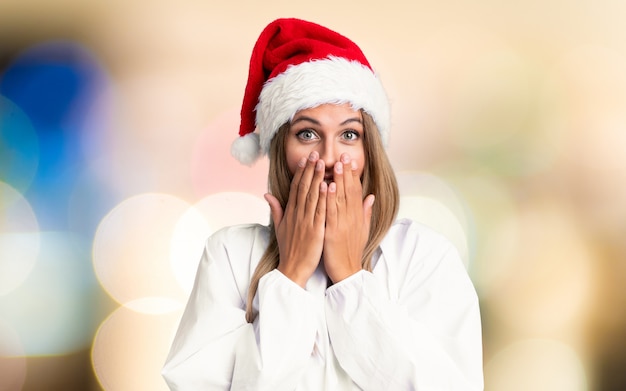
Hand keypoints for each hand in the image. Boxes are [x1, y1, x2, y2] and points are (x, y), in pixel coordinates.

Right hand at [265, 151, 327, 286]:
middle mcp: (297, 214)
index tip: (305, 159)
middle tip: (315, 153)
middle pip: (303, 187)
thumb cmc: (289, 249)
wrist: (292, 269)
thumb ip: (276, 209)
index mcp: (290, 213)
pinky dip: (323, 198)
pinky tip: (328, 185)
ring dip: (317, 178)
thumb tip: (267, 194)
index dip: (300, 172)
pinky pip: (320, 211)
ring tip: (322, 163)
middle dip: (309, 169)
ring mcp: (306, 222)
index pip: (295, 188)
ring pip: (312, 196)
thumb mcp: (279, 228)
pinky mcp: (315, 230)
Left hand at [323, 153, 374, 282]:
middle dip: (347, 171)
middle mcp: (352, 217)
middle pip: (350, 190)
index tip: (350, 160)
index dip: (353, 174)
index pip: (356, 190)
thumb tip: (370, 197)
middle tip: (344, 154)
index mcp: (357, 216)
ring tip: (337, 163)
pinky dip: (330, 198)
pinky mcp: (333, 231)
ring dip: (339, 179)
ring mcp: (343, 223)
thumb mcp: (362, 230)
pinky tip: (328, 185)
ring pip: (341, 197)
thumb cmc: (351, 250)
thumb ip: (365, 212)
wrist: (347, 271)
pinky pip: (331, 211)